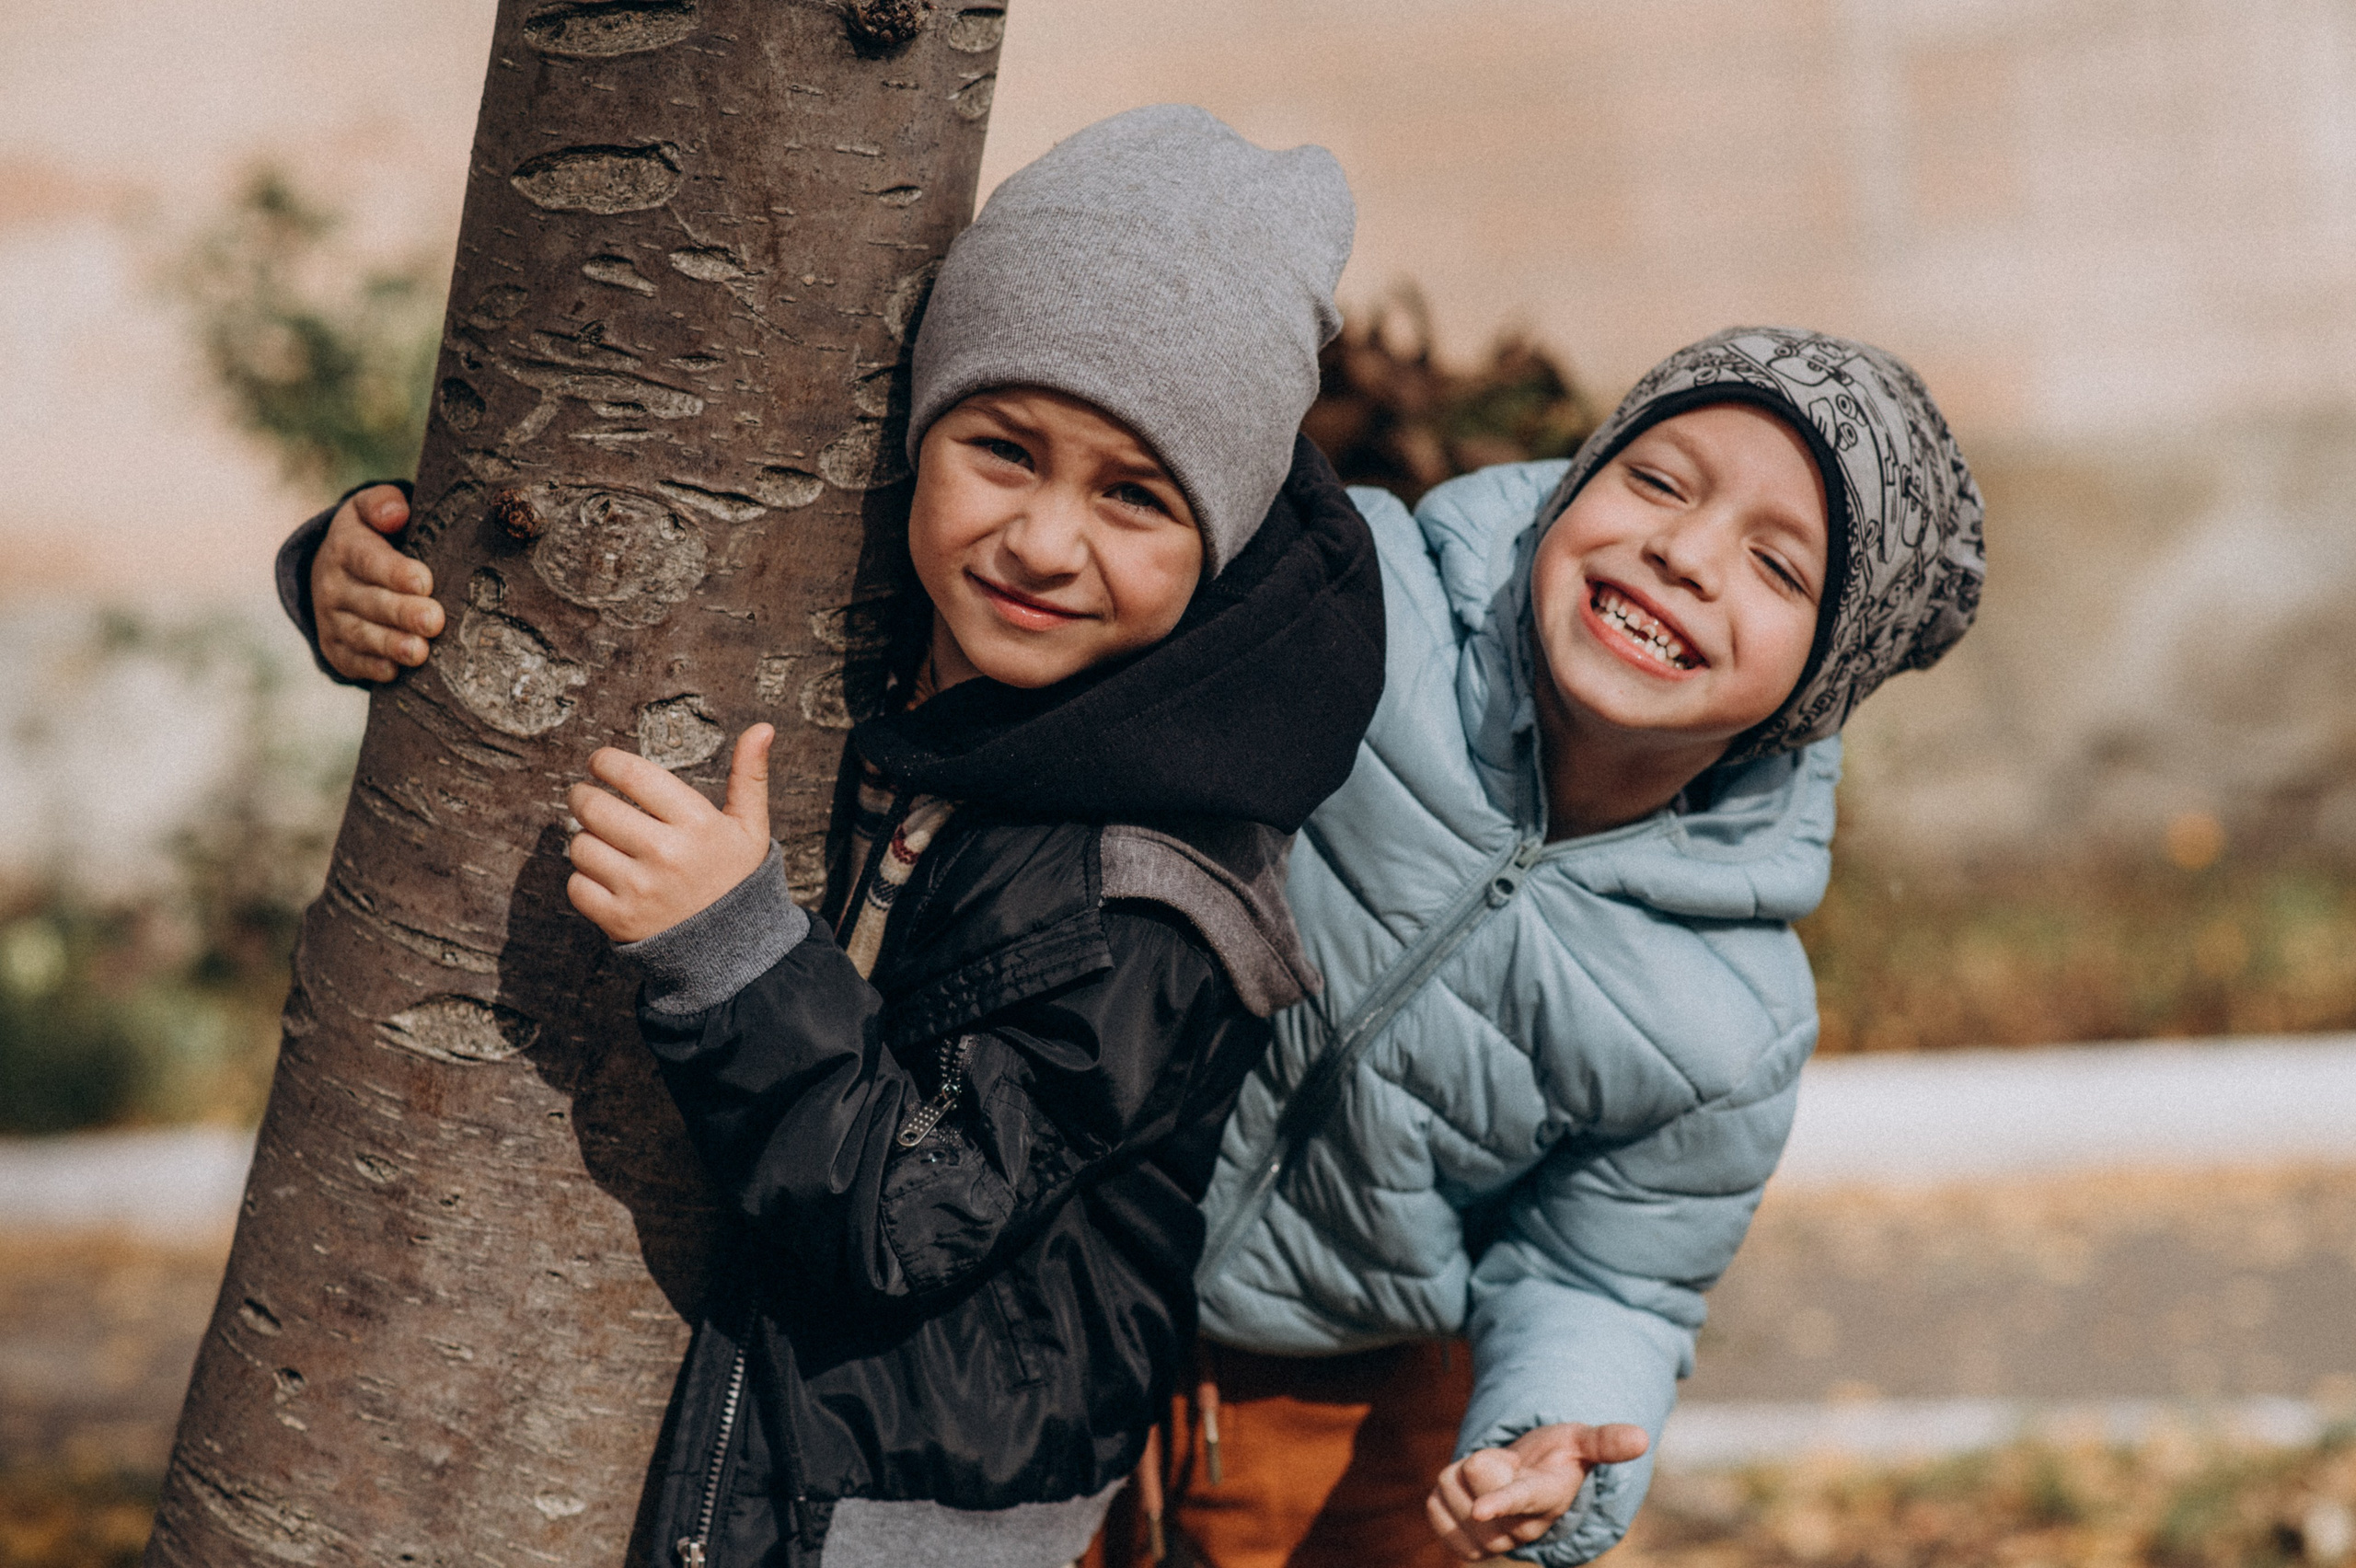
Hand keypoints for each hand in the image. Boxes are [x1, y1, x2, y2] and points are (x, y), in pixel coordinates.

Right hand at [311, 484, 443, 681]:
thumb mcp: (368, 510)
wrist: (332, 571)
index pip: (368, 560)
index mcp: (346, 548)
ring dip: (391, 645)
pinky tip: (395, 671)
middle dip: (402, 613)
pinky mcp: (335, 648)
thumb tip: (398, 513)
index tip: (424, 581)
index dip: (394, 572)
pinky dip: (372, 668)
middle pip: (370, 602)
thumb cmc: (370, 538)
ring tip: (419, 651)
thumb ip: (382, 503)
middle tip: (434, 620)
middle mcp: (333, 585)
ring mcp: (332, 619)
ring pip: (362, 635)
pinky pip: (351, 661)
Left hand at [566, 726, 775, 942]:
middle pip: (595, 807)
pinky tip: (606, 876)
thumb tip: (763, 728)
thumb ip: (749, 775)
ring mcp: (641, 889)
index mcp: (697, 824)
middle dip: (583, 796)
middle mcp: (667, 854)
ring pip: (580, 845)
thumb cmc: (736, 876)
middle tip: (586, 798)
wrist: (733, 948)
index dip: (606, 761)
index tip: (599, 762)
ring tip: (604, 842)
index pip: (633, 775)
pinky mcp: (620, 920)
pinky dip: (583, 878)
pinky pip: (576, 885)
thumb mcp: (750, 825)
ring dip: (586, 839)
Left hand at [1426, 1422, 1648, 1560]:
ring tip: (1487, 1480)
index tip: (1480, 1510)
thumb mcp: (1581, 1441)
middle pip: (1477, 1483)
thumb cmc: (1557, 1457)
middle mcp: (1521, 1528)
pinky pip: (1434, 1510)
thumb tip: (1643, 1437)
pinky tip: (1464, 1496)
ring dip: (1460, 1478)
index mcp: (1547, 1498)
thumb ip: (1607, 1441)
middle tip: (1505, 1463)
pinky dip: (1442, 1496)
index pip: (1521, 1500)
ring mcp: (1492, 1539)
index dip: (1501, 1502)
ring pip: (1451, 1495)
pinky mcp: (1465, 1544)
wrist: (1531, 1483)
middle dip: (1482, 1463)